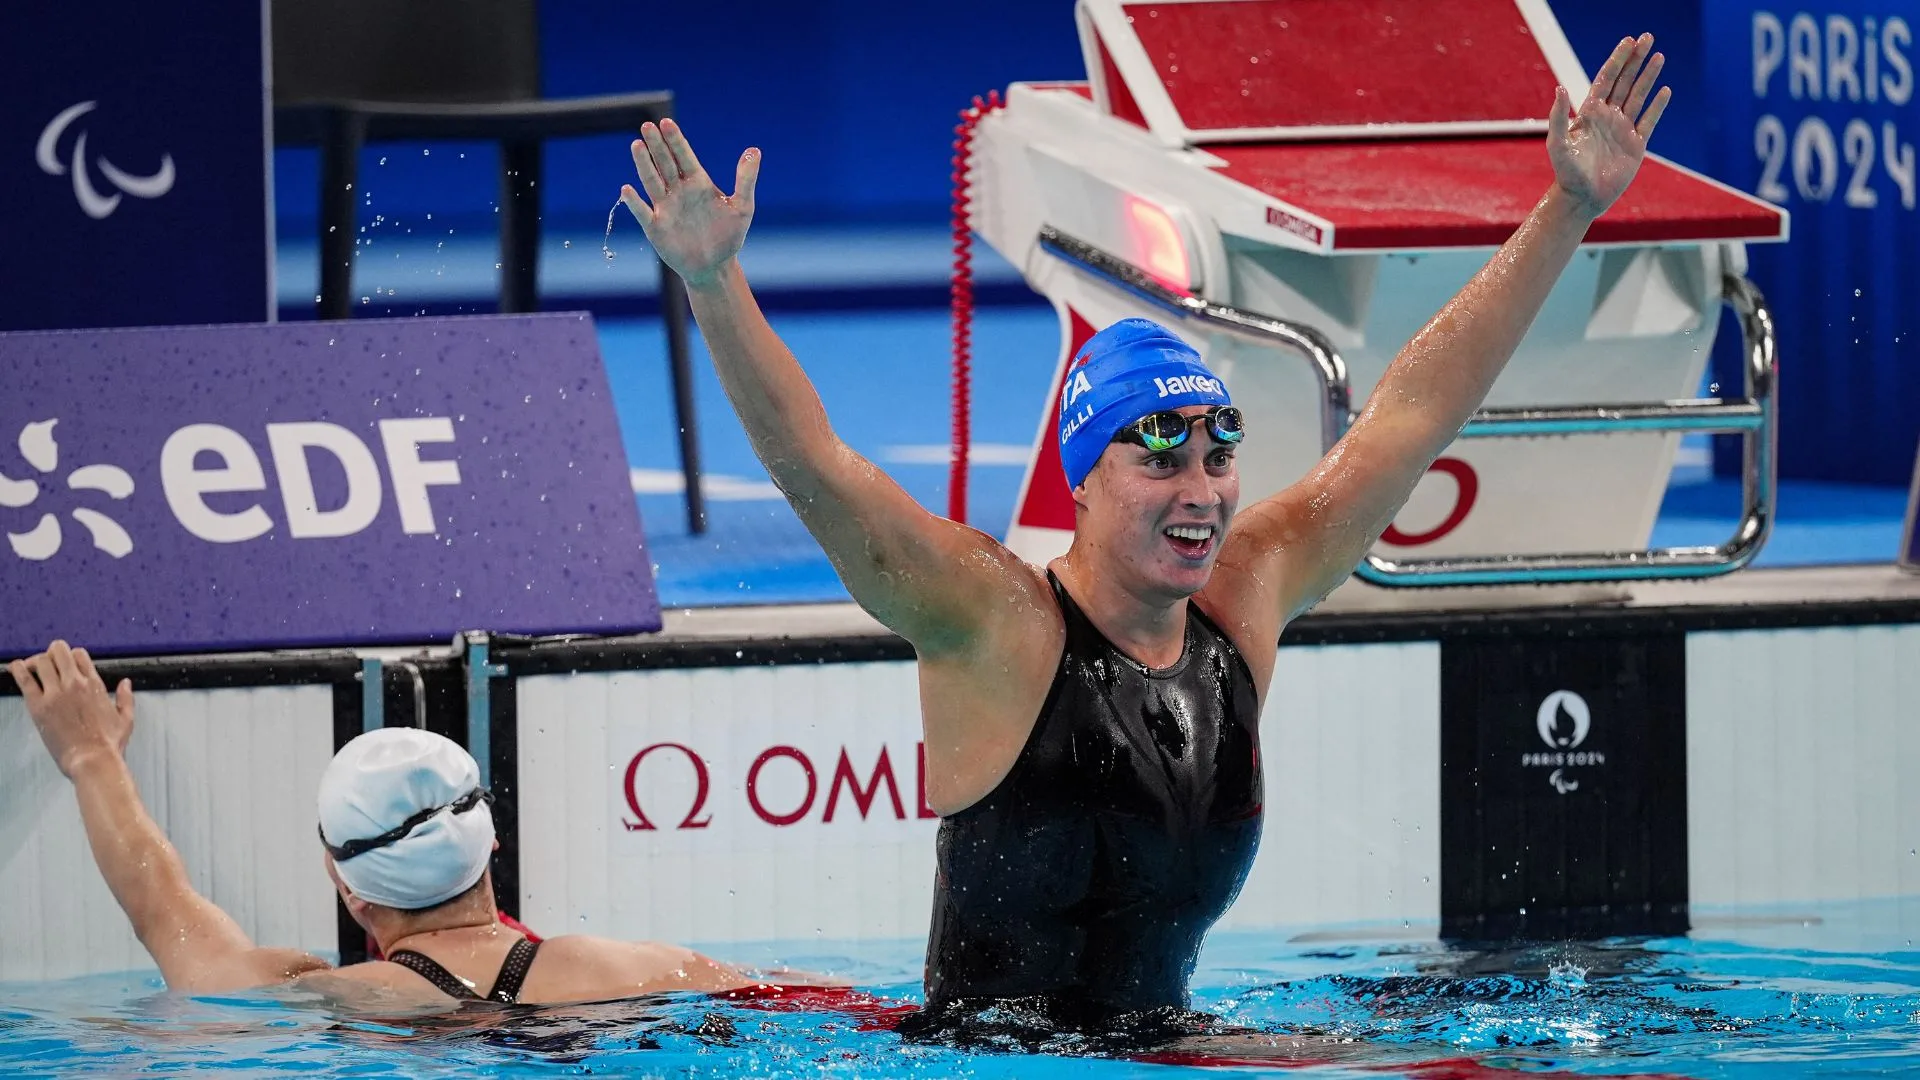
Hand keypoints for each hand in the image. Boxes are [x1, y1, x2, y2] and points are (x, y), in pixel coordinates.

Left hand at [8, 640, 134, 778]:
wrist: (92, 760)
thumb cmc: (109, 744)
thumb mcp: (126, 719)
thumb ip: (126, 697)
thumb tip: (126, 683)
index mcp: (95, 684)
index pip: (79, 654)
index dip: (71, 656)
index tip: (66, 665)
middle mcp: (75, 683)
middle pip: (58, 651)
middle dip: (52, 653)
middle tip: (48, 663)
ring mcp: (55, 693)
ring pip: (40, 661)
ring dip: (36, 662)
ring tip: (32, 669)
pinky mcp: (39, 706)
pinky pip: (24, 680)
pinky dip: (18, 669)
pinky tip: (15, 667)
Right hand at [620, 119, 760, 288]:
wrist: (714, 266)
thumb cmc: (729, 236)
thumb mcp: (742, 206)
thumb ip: (746, 179)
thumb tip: (754, 150)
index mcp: (698, 183)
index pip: (684, 156)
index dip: (675, 140)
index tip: (667, 123)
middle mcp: (678, 191)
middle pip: (664, 163)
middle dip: (656, 145)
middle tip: (647, 126)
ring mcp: (665, 207)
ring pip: (651, 181)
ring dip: (643, 164)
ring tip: (636, 145)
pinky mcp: (655, 226)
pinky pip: (642, 211)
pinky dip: (634, 201)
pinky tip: (628, 189)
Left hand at [1548, 33, 1671, 218]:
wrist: (1582, 198)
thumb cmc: (1566, 173)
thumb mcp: (1557, 144)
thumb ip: (1558, 117)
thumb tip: (1560, 88)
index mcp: (1590, 114)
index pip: (1606, 79)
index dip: (1617, 59)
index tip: (1629, 41)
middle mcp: (1607, 117)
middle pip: (1625, 81)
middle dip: (1636, 59)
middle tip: (1648, 37)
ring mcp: (1623, 130)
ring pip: (1639, 96)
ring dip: (1649, 76)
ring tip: (1659, 56)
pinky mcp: (1636, 145)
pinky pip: (1649, 121)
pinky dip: (1657, 106)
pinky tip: (1665, 90)